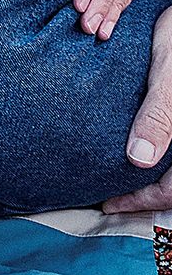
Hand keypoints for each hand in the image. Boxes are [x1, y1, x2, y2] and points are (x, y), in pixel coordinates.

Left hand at [103, 4, 171, 213]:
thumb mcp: (168, 72)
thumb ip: (158, 114)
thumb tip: (139, 161)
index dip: (143, 202)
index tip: (109, 203)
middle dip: (147, 197)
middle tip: (111, 199)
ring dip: (153, 181)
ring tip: (120, 182)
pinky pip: (171, 149)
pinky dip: (159, 160)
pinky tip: (134, 154)